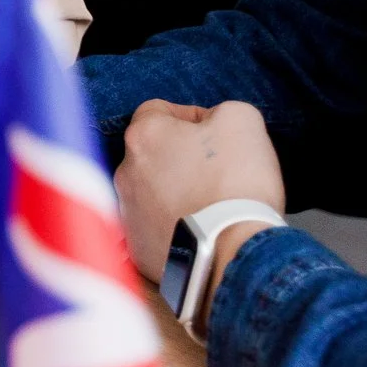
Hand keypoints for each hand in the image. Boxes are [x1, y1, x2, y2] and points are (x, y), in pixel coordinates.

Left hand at [115, 99, 283, 283]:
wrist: (233, 254)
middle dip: (182, 158)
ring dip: (177, 193)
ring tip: (211, 205)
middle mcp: (125, 172)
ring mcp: (128, 213)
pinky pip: (155, 229)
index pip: (158, 111)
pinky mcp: (139, 249)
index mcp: (143, 136)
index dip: (191, 117)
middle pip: (152, 154)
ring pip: (151, 192)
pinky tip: (202, 231)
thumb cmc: (235, 185)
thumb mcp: (242, 121)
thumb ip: (222, 111)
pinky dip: (175, 227)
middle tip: (216, 172)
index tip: (214, 135)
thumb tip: (213, 122)